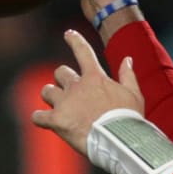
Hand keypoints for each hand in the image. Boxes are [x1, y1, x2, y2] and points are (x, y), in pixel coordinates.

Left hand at [32, 29, 144, 154]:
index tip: (68, 33)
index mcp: (95, 77)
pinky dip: (40, 118)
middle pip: (60, 72)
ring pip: (46, 91)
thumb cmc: (128, 118)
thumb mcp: (134, 94)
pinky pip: (38, 116)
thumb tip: (127, 59)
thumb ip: (128, 75)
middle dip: (63, 80)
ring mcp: (65, 103)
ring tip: (58, 107)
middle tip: (70, 92)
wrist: (119, 140)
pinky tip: (45, 121)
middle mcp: (76, 86)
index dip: (75, 40)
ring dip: (51, 96)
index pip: (83, 51)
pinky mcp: (56, 120)